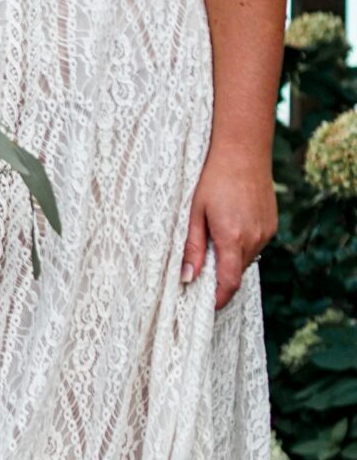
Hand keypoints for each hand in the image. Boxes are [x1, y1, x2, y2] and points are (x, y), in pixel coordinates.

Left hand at [181, 144, 275, 309]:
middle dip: (219, 281)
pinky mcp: (271, 224)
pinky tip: (227, 232)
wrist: (243, 152)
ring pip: (246, 260)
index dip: (217, 299)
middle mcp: (254, 238)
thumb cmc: (213, 180)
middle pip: (237, 273)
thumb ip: (192, 248)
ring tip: (211, 250)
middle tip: (198, 280)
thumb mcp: (194, 215)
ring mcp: (266, 231)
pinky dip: (240, 248)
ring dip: (229, 263)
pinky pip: (255, 246)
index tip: (204, 307)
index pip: (229, 283)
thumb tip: (187, 278)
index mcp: (232, 238)